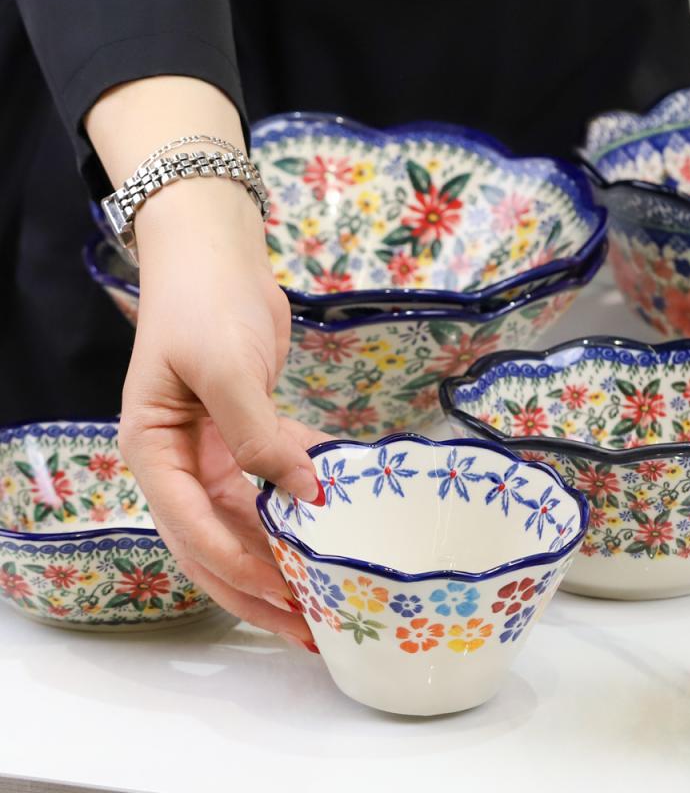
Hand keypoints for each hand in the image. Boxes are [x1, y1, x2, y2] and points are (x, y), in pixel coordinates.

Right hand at [118, 178, 326, 648]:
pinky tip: (340, 531)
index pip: (189, 526)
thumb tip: (304, 495)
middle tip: (305, 630)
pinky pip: (277, 481)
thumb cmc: (203, 304)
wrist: (217, 255)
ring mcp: (216, 452)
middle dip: (257, 589)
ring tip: (325, 601)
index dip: (235, 563)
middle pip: (216, 542)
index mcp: (154, 452)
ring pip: (249, 522)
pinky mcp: (249, 436)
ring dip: (283, 559)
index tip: (284, 591)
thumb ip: (258, 435)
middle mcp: (182, 463)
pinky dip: (304, 503)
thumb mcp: (223, 368)